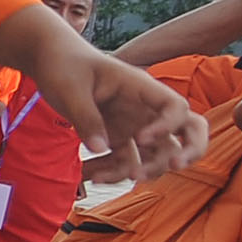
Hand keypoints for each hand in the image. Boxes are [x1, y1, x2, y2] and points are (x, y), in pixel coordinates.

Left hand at [53, 46, 206, 181]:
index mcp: (140, 87)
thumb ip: (86, 117)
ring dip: (142, 171)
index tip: (141, 139)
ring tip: (101, 179)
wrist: (52, 62)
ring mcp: (135, 125)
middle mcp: (145, 108)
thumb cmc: (65, 66)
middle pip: (188, 130)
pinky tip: (88, 175)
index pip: (175, 106)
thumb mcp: (71, 88)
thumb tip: (101, 148)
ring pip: (158, 154)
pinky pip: (127, 161)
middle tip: (174, 166)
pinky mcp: (119, 138)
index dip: (167, 126)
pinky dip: (111, 172)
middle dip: (189, 152)